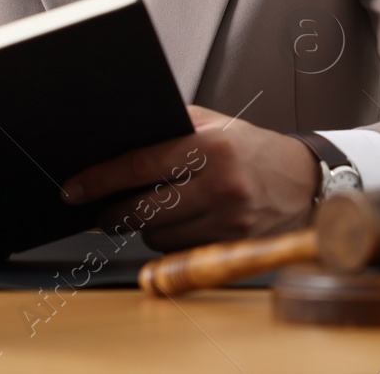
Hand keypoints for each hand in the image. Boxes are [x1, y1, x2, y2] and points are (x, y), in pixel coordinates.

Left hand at [60, 104, 319, 251]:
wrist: (307, 181)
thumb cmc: (251, 149)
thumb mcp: (214, 125)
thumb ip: (170, 130)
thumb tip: (114, 141)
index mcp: (211, 147)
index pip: (138, 165)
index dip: (99, 180)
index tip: (72, 189)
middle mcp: (221, 186)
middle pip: (142, 210)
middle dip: (113, 212)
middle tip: (99, 210)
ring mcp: (230, 222)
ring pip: (158, 237)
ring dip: (145, 227)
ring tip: (152, 211)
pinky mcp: (235, 248)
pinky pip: (181, 253)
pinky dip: (170, 242)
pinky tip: (177, 226)